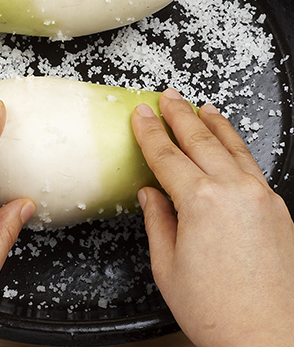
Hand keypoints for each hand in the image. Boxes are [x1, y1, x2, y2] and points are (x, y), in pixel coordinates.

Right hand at [132, 88, 293, 346]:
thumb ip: (158, 221)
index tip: (141, 114)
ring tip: (203, 107)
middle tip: (168, 97)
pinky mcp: (278, 209)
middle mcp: (235, 191)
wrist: (270, 338)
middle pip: (201, 140)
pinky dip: (237, 147)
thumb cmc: (218, 311)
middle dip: (180, 115)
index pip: (167, 155)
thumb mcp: (168, 266)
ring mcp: (261, 198)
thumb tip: (151, 195)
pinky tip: (230, 143)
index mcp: (200, 202)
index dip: (150, 131)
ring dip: (214, 124)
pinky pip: (252, 166)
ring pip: (233, 147)